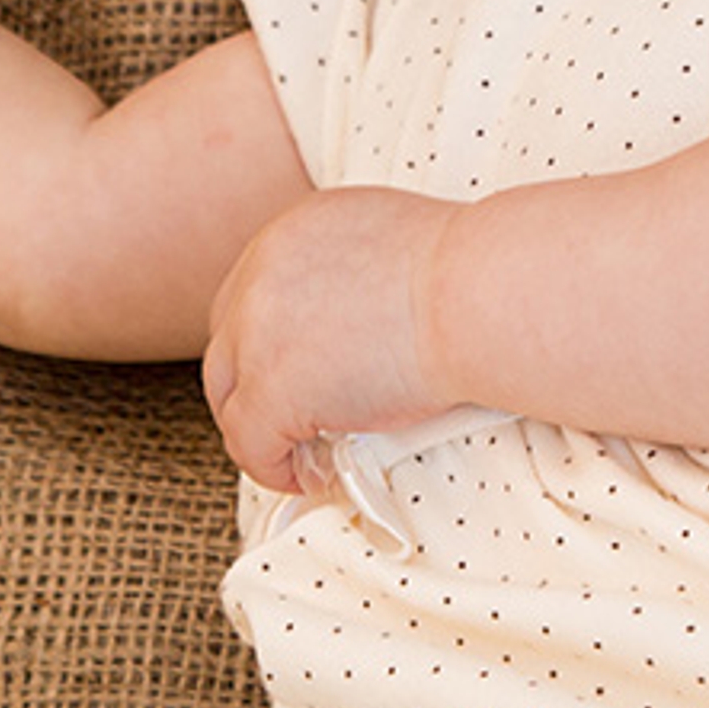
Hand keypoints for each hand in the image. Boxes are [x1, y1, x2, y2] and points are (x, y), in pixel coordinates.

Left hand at [202, 186, 462, 494]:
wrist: (479, 296)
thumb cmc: (471, 277)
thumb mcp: (393, 250)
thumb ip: (357, 279)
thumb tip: (360, 332)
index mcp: (296, 230)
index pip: (254, 295)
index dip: (270, 344)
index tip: (302, 376)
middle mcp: (262, 270)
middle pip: (229, 343)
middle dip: (254, 387)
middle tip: (294, 421)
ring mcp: (258, 330)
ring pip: (229, 397)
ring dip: (261, 431)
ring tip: (303, 455)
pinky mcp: (272, 388)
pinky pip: (249, 443)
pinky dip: (274, 467)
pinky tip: (311, 477)